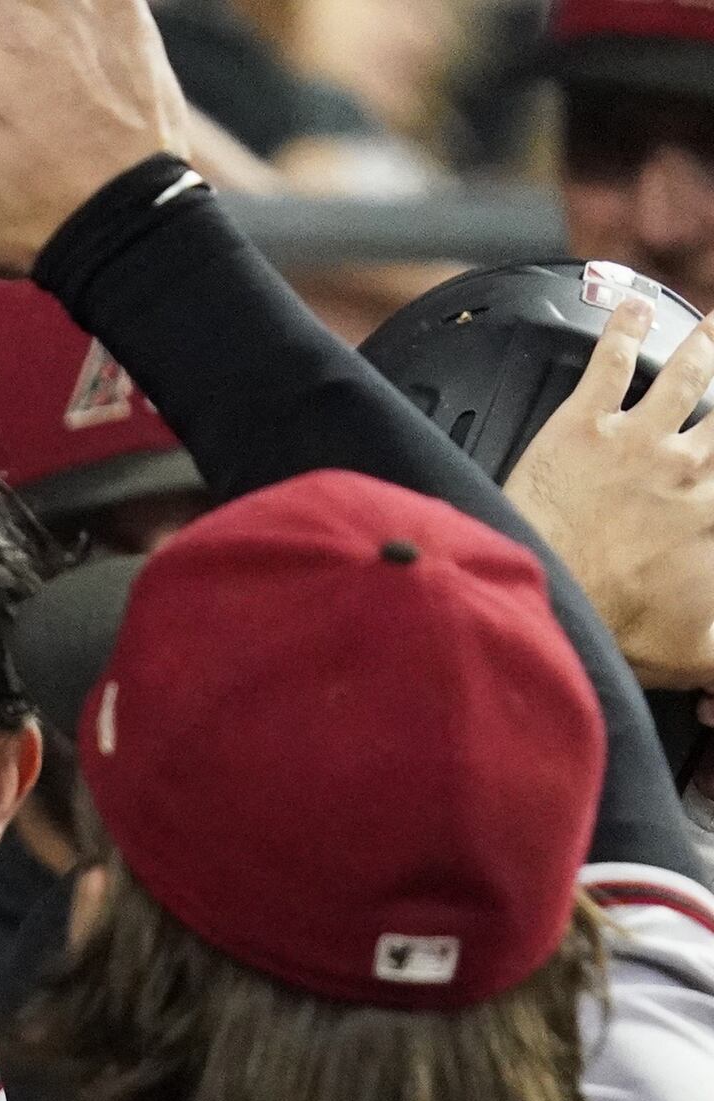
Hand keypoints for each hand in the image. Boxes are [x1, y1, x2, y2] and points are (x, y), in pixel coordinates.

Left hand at [504, 298, 713, 691]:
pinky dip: (624, 330)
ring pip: (687, 377)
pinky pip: (609, 365)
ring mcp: (639, 440)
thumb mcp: (696, 655)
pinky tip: (630, 306)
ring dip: (706, 345)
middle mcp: (692, 468)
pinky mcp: (584, 425)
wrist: (542, 595)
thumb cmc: (611, 627)